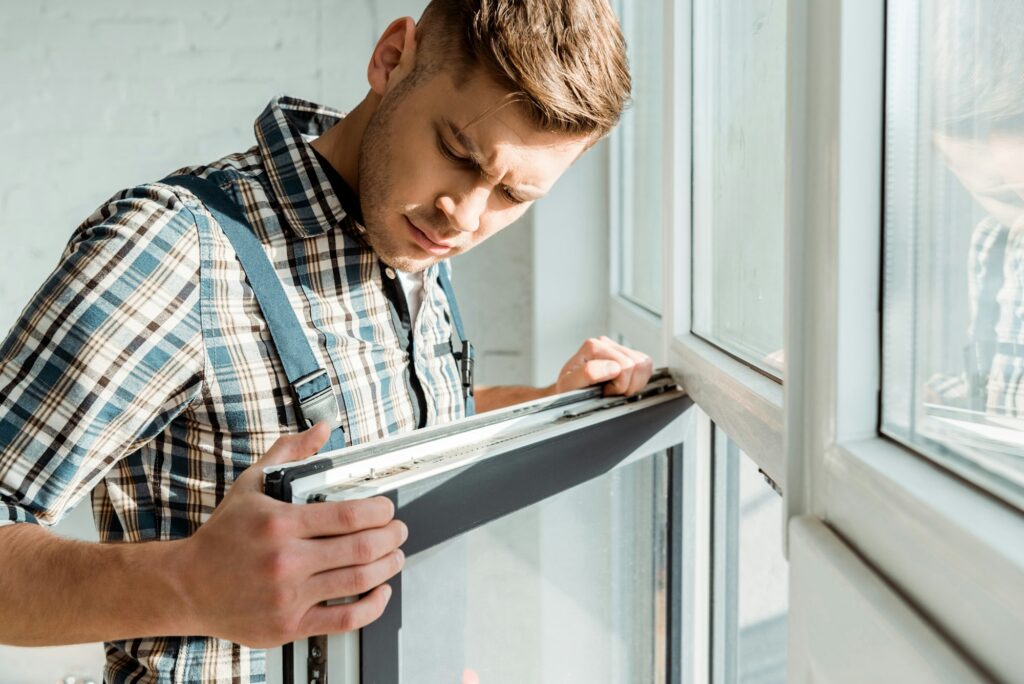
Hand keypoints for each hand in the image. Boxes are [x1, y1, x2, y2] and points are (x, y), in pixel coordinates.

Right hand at [177, 423, 405, 647]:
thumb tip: (321, 431)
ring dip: (388, 566)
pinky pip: (345, 619)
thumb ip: (290, 454)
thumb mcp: (251, 485)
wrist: (186, 587)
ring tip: (395, 556)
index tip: (387, 509)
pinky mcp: (289, 625)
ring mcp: (289, 596)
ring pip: (359, 581)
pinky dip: (372, 606)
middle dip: (392, 537)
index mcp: (279, 523)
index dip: (380, 511)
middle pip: (361, 548)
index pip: (348, 515)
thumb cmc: (222, 537)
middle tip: (399, 531)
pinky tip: (380, 591)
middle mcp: (285, 561)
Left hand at [553, 336, 653, 396]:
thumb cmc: (568, 389)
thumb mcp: (569, 385)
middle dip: (627, 385)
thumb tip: (613, 367)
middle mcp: (605, 343)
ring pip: (644, 363)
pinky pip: (646, 364)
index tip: (603, 392)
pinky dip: (639, 379)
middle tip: (610, 391)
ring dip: (634, 382)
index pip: (624, 366)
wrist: (567, 391)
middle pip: (636, 364)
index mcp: (592, 347)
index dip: (618, 387)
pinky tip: (624, 384)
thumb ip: (588, 373)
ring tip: (616, 388)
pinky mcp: (627, 354)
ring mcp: (617, 348)